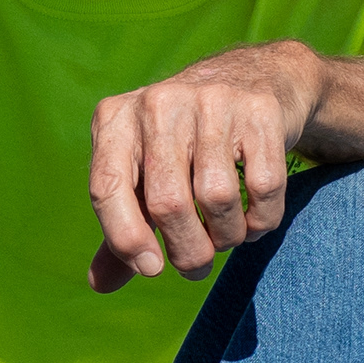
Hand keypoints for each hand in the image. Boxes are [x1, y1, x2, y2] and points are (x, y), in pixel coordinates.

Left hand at [86, 41, 330, 291]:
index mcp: (116, 119)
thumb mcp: (142, 171)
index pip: (107, 186)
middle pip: (167, 203)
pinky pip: (263, 189)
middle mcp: (159, 104)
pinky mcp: (260, 111)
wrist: (252, 78)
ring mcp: (212, 102)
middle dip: (186, 251)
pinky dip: (261, 221)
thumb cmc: (182, 142)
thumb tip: (100, 284)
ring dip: (226, 237)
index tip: (151, 270)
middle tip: (196, 265)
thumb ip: (122, 225)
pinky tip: (253, 219)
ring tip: (225, 236)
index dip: (125, 238)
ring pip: (218, 199)